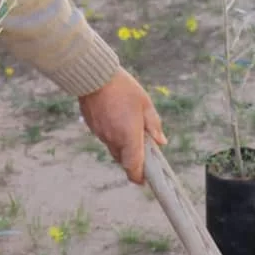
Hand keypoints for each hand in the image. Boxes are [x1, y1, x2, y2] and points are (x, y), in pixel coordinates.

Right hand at [79, 68, 166, 184]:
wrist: (94, 75)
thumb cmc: (123, 88)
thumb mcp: (145, 103)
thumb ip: (154, 125)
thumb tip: (161, 141)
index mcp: (129, 136)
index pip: (134, 168)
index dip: (139, 177)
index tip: (145, 179)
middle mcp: (114, 139)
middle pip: (123, 159)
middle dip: (132, 156)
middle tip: (140, 142)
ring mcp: (101, 134)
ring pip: (113, 147)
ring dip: (122, 143)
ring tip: (127, 121)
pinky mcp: (92, 127)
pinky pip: (104, 136)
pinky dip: (111, 132)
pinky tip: (114, 114)